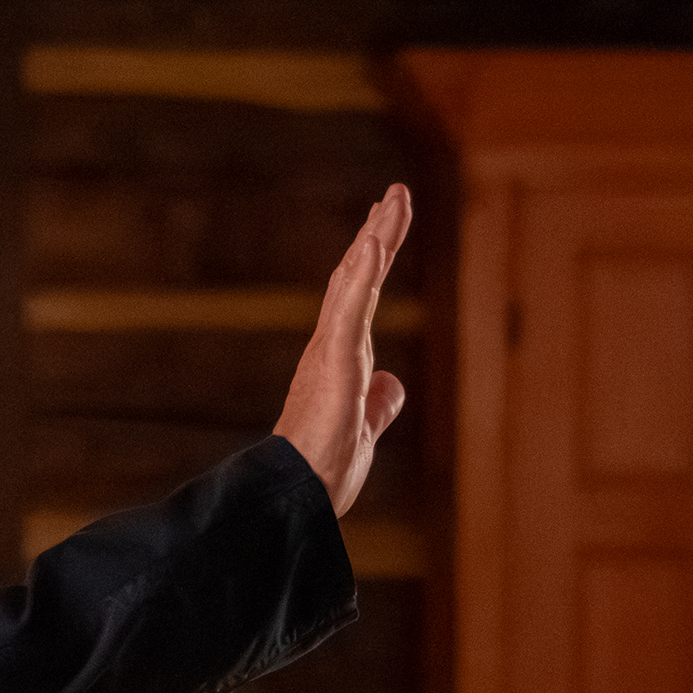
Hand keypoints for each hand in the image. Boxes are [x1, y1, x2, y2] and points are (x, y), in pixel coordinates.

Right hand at [275, 185, 411, 515]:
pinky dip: (362, 275)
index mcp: (341, 361)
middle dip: (379, 233)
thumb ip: (378, 403)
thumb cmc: (320, 472)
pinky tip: (374, 243)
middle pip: (359, 278)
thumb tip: (393, 383)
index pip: (362, 299)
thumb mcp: (364, 431)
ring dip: (377, 239)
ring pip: (357, 283)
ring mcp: (332, 352)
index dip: (374, 260)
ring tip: (394, 201)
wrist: (294, 498)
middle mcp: (334, 348)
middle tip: (397, 194)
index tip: (385, 227)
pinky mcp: (333, 364)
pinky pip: (351, 310)